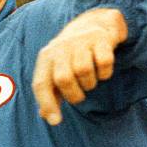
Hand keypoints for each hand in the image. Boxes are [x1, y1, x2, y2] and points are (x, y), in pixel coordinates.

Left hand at [32, 8, 127, 124]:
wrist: (93, 24)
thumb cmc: (70, 56)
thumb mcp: (55, 71)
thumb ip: (50, 94)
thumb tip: (47, 117)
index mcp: (46, 57)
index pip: (41, 83)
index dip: (47, 104)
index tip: (55, 121)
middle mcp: (60, 47)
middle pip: (64, 78)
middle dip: (74, 95)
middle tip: (79, 95)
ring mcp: (80, 41)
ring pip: (85, 71)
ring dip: (90, 84)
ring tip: (89, 80)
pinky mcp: (100, 39)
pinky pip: (104, 63)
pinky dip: (105, 73)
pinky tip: (102, 70)